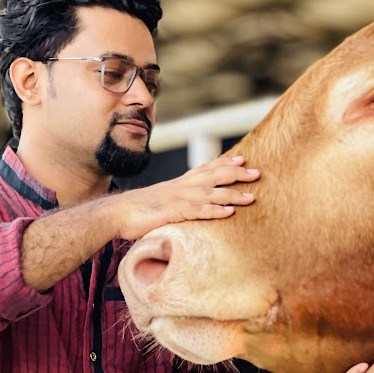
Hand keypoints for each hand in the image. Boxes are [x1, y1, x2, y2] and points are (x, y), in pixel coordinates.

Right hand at [117, 155, 258, 238]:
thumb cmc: (138, 210)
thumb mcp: (162, 201)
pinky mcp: (172, 213)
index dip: (224, 163)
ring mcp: (177, 199)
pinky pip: (197, 211)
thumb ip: (178, 202)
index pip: (205, 169)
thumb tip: (189, 208)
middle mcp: (181, 187)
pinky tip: (229, 212)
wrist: (116, 213)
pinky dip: (214, 211)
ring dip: (232, 194)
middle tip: (257, 172)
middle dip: (236, 174)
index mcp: (179, 183)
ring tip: (251, 197)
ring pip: (210, 193)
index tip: (242, 159)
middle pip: (213, 176)